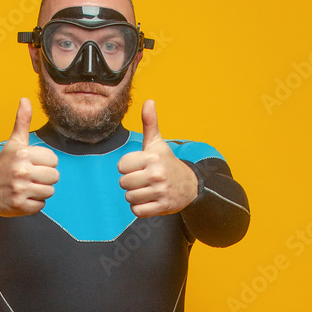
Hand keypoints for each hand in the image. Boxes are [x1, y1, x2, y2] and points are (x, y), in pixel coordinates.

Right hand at [0, 98, 59, 216]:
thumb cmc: (4, 164)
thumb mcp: (14, 143)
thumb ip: (22, 122)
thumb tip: (25, 99)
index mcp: (22, 154)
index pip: (54, 160)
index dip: (45, 163)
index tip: (32, 164)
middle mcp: (21, 171)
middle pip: (55, 177)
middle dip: (45, 178)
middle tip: (30, 177)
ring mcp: (20, 189)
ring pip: (50, 191)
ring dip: (40, 191)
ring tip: (26, 186)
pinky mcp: (19, 206)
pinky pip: (41, 205)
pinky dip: (34, 203)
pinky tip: (22, 197)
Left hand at [118, 100, 197, 217]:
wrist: (190, 186)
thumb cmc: (167, 163)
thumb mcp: (158, 144)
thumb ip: (150, 123)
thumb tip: (149, 101)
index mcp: (153, 157)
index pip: (121, 166)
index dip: (128, 167)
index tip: (141, 166)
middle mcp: (157, 174)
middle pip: (123, 183)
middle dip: (131, 182)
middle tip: (145, 179)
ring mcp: (160, 191)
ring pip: (129, 197)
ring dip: (136, 195)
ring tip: (148, 189)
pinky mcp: (162, 207)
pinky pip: (137, 211)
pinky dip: (141, 208)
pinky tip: (150, 200)